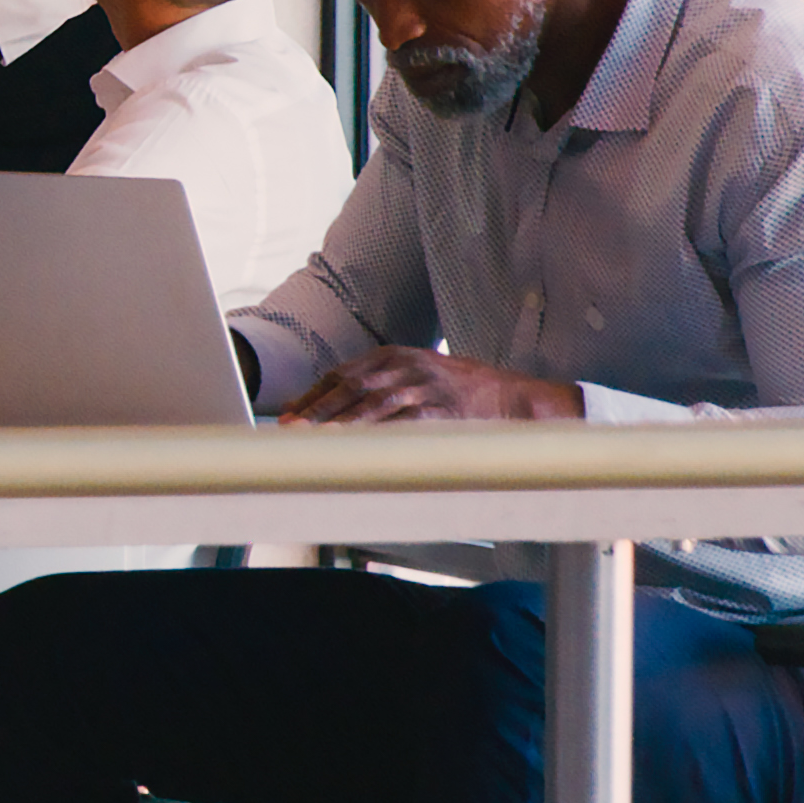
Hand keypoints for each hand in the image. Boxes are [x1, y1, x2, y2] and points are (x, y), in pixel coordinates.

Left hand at [280, 347, 581, 424]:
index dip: (313, 396)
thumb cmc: (463, 391)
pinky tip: (356, 447)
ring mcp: (424, 386)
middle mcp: (406, 365)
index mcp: (395, 354)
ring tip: (313, 441)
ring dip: (339, 424)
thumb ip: (381, 384)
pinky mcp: (441, 409)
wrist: (515, 398)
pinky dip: (376, 435)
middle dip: (316, 409)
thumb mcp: (418, 375)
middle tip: (289, 430)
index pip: (342, 374)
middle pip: (349, 386)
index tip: (289, 415)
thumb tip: (337, 405)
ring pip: (371, 404)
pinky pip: (402, 423)